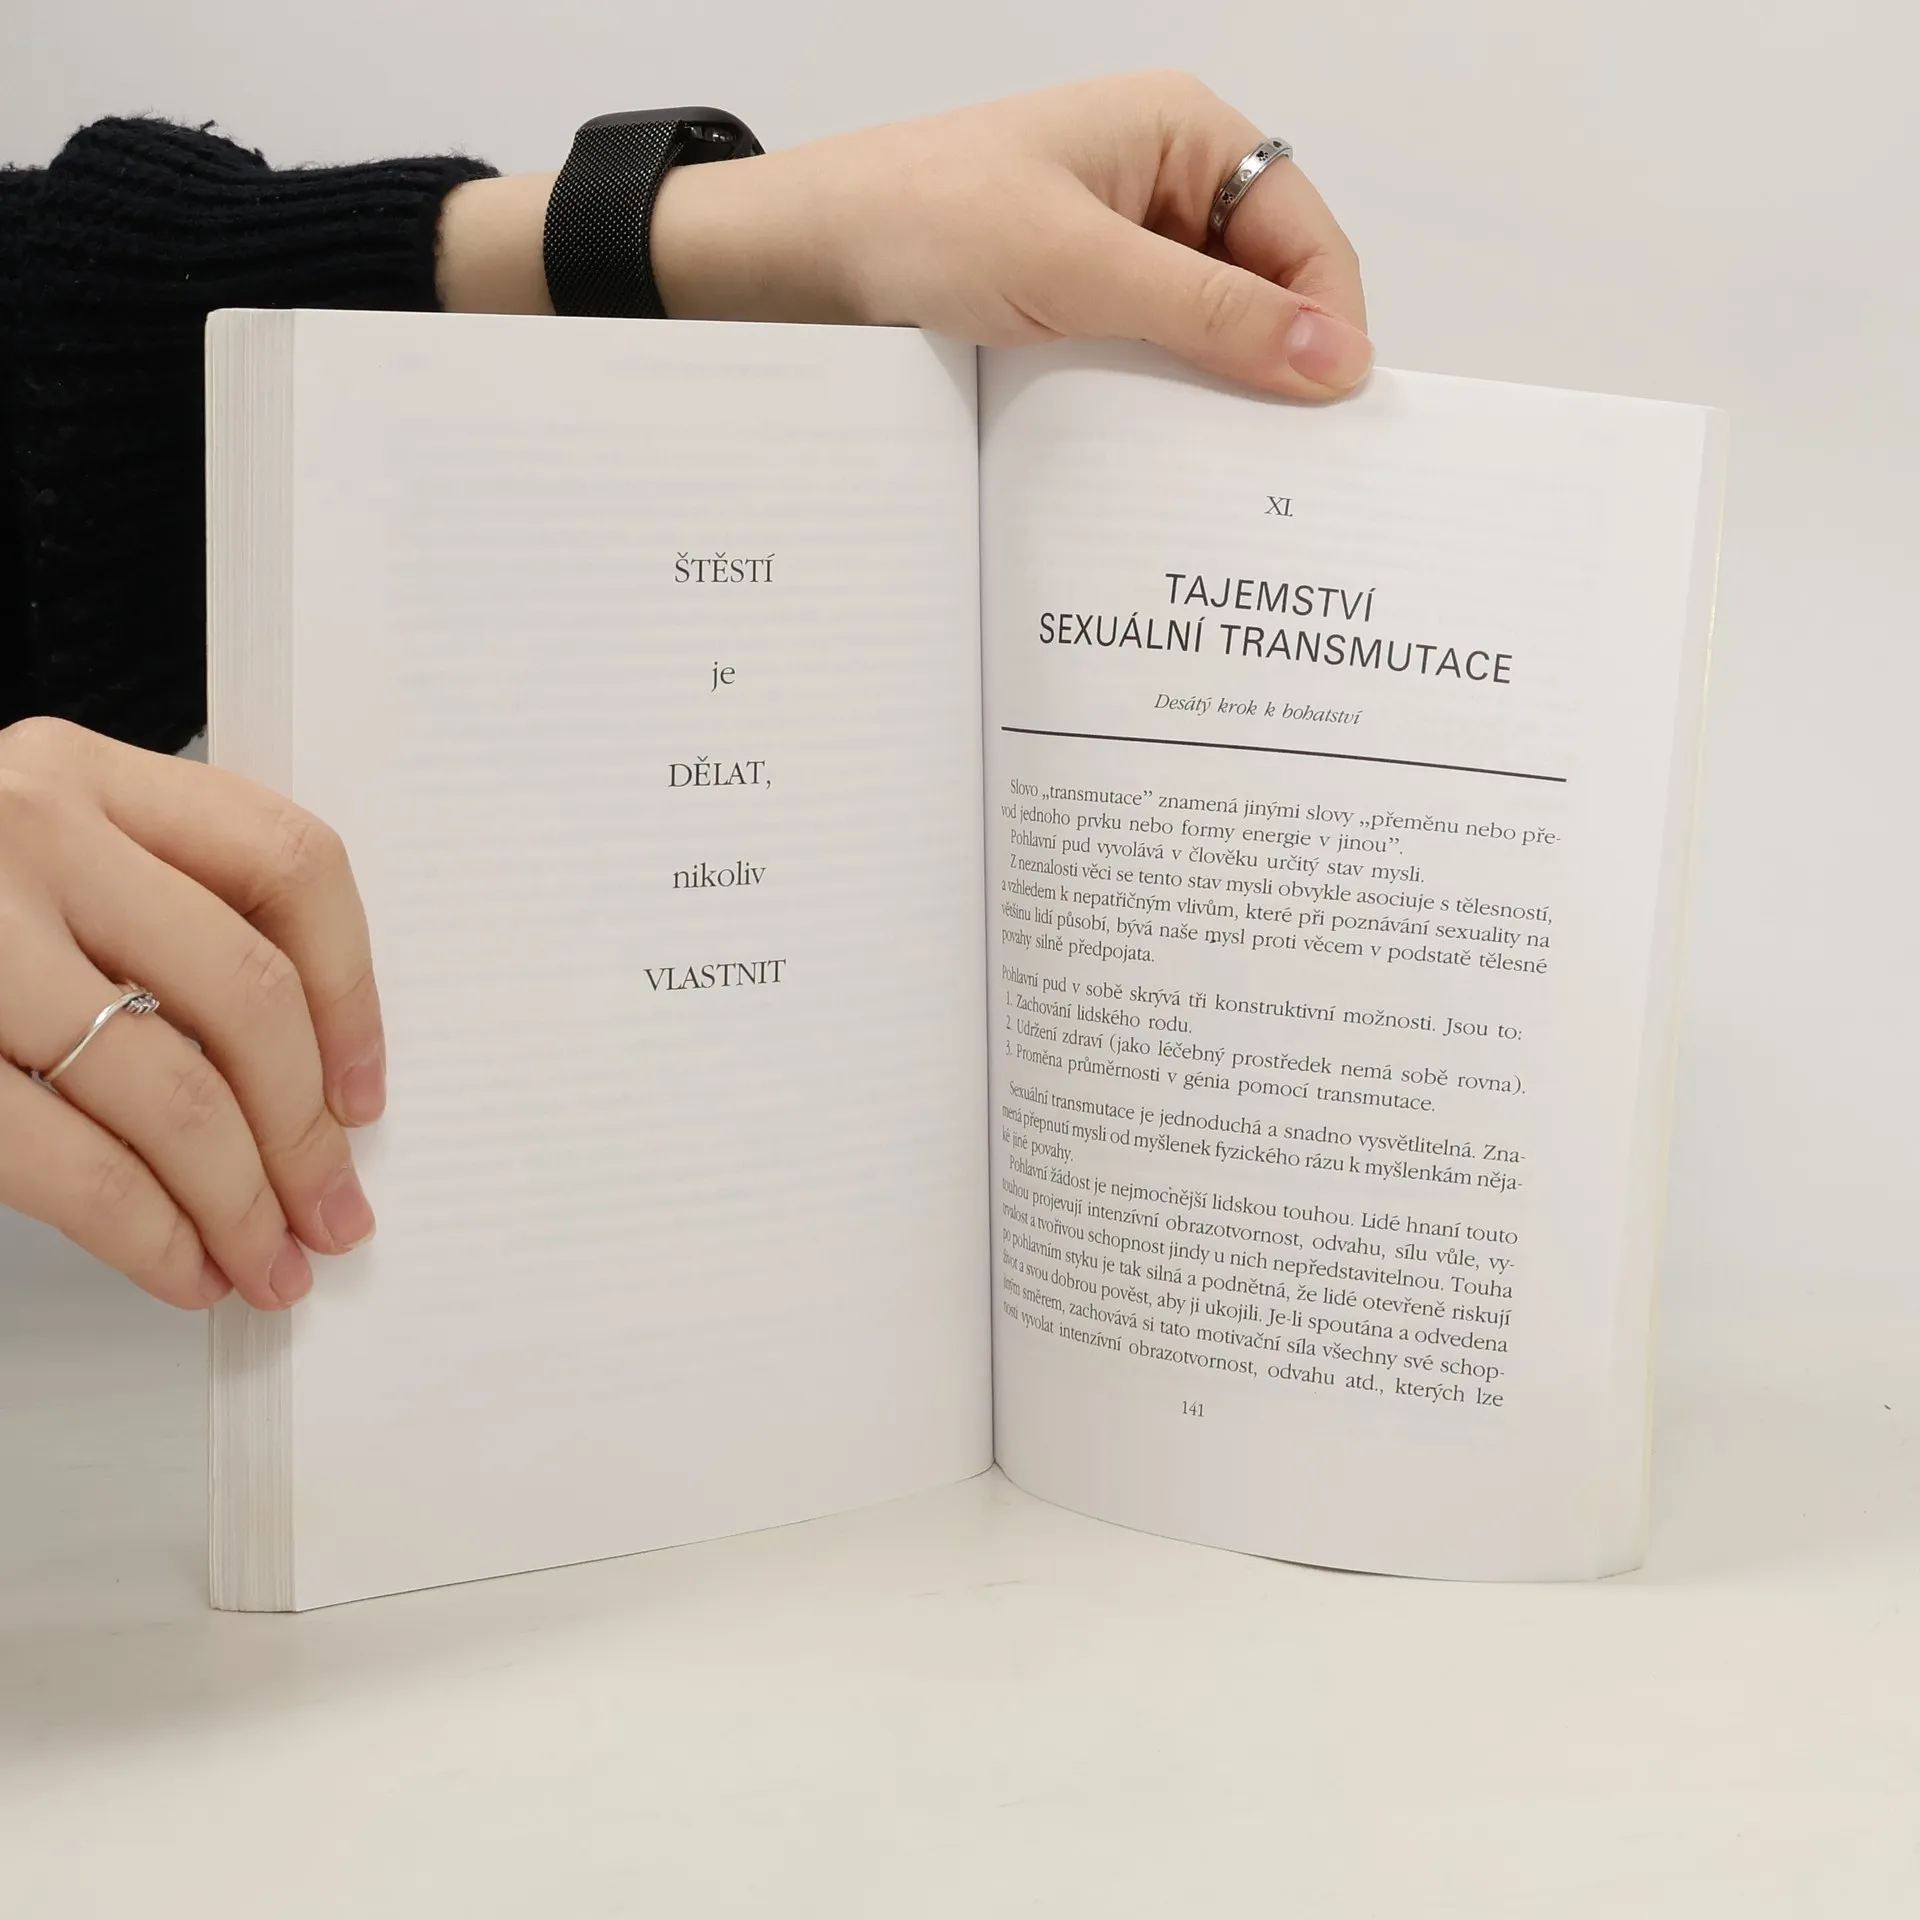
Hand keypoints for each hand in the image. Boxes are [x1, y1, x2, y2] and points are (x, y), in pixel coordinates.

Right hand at [0, 719, 382, 1309]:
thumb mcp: (24, 851)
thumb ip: (141, 909)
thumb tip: (302, 1076)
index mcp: (79, 771)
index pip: (289, 862)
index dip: (353, 992)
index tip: (365, 1089)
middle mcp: (27, 831)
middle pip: (247, 995)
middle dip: (308, 1133)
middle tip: (334, 1213)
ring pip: (171, 1093)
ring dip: (241, 1204)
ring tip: (270, 1264)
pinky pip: (69, 1163)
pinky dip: (148, 1236)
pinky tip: (183, 1269)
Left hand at [439, 72, 1369, 399]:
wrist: (795, 260)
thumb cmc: (920, 222)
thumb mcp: (1080, 268)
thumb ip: (1210, 315)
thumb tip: (1334, 360)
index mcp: (1182, 134)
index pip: (1305, 235)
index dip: (1328, 324)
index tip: (1327, 416)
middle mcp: (1161, 184)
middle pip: (1265, 289)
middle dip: (1273, 369)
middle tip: (1277, 467)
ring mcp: (1116, 248)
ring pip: (1205, 334)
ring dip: (1209, 396)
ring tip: (1211, 470)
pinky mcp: (1074, 303)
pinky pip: (1146, 359)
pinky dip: (1154, 405)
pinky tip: (1149, 455)